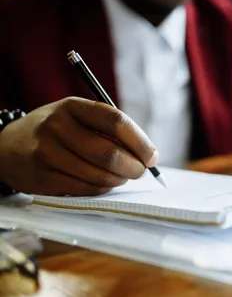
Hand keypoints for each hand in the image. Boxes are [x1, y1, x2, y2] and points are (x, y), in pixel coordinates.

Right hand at [0, 97, 158, 195]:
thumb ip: (107, 129)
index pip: (116, 121)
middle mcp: (57, 127)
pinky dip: (102, 189)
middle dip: (133, 167)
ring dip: (119, 180)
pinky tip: (103, 184)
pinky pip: (85, 189)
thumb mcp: (76, 116)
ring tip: (123, 177)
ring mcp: (47, 153)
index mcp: (72, 106)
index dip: (140, 141)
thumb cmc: (56, 131)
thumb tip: (147, 155)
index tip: (152, 156)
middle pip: (109, 153)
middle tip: (141, 171)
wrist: (7, 146)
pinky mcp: (42, 178)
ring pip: (98, 175)